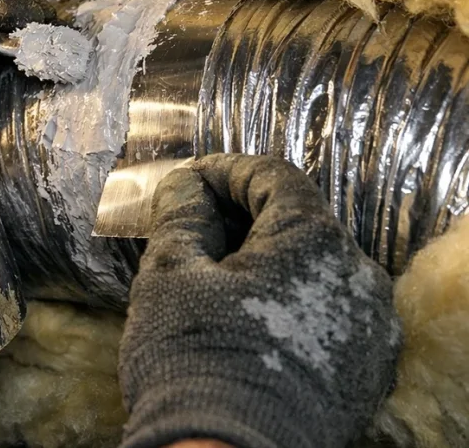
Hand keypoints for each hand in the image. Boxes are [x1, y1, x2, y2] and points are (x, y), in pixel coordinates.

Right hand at [118, 154, 399, 447]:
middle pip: (300, 221)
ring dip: (271, 261)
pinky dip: (293, 302)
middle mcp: (359, 276)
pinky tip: (251, 319)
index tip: (190, 181)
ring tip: (219, 278)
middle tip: (196, 228)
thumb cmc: (193, 357)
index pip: (273, 176)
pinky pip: (331, 313)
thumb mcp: (170, 272)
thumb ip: (183, 215)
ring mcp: (372, 328)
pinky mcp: (369, 371)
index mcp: (313, 240)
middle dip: (246, 217)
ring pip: (317, 269)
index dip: (225, 171)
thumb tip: (187, 185)